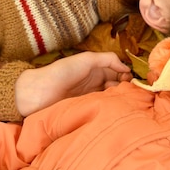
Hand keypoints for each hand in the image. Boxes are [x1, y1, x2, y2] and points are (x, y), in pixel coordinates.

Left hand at [15, 52, 132, 116]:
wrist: (38, 93)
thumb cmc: (62, 72)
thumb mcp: (87, 58)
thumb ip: (108, 59)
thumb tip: (127, 67)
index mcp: (97, 70)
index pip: (119, 73)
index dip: (126, 76)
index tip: (130, 80)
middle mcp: (97, 84)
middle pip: (118, 86)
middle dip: (125, 88)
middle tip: (128, 92)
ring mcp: (92, 98)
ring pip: (112, 98)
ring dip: (118, 98)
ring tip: (120, 100)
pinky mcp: (86, 110)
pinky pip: (102, 109)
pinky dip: (109, 108)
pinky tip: (112, 108)